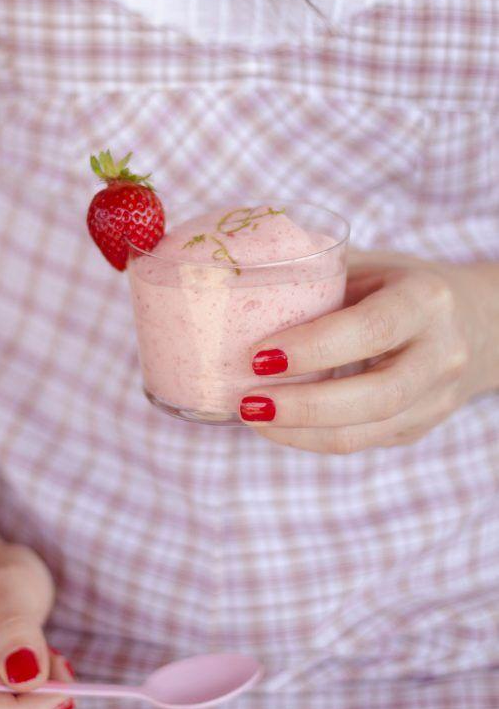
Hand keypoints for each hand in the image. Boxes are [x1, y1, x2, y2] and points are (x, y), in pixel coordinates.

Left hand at [239, 250, 498, 453]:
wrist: (476, 322)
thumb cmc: (401, 285)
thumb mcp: (371, 265)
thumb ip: (319, 274)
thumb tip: (235, 277)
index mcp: (427, 300)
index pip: (373, 328)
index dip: (314, 346)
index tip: (259, 354)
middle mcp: (441, 353)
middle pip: (375, 396)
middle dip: (304, 405)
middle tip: (247, 399)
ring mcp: (436, 398)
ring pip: (367, 432)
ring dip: (300, 431)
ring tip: (249, 414)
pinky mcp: (418, 428)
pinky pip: (361, 443)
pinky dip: (310, 438)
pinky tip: (274, 424)